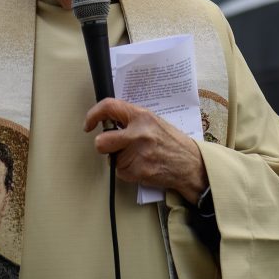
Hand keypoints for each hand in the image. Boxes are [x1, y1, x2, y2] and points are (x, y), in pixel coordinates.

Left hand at [84, 99, 208, 203]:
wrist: (190, 164)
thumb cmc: (172, 142)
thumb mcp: (154, 121)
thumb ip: (131, 119)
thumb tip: (107, 121)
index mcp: (141, 116)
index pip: (109, 107)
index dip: (93, 115)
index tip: (89, 124)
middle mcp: (138, 133)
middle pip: (101, 142)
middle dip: (103, 146)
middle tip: (113, 146)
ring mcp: (138, 154)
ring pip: (111, 159)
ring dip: (119, 159)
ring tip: (137, 157)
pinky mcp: (138, 171)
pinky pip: (120, 172)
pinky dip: (127, 171)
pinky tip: (141, 166)